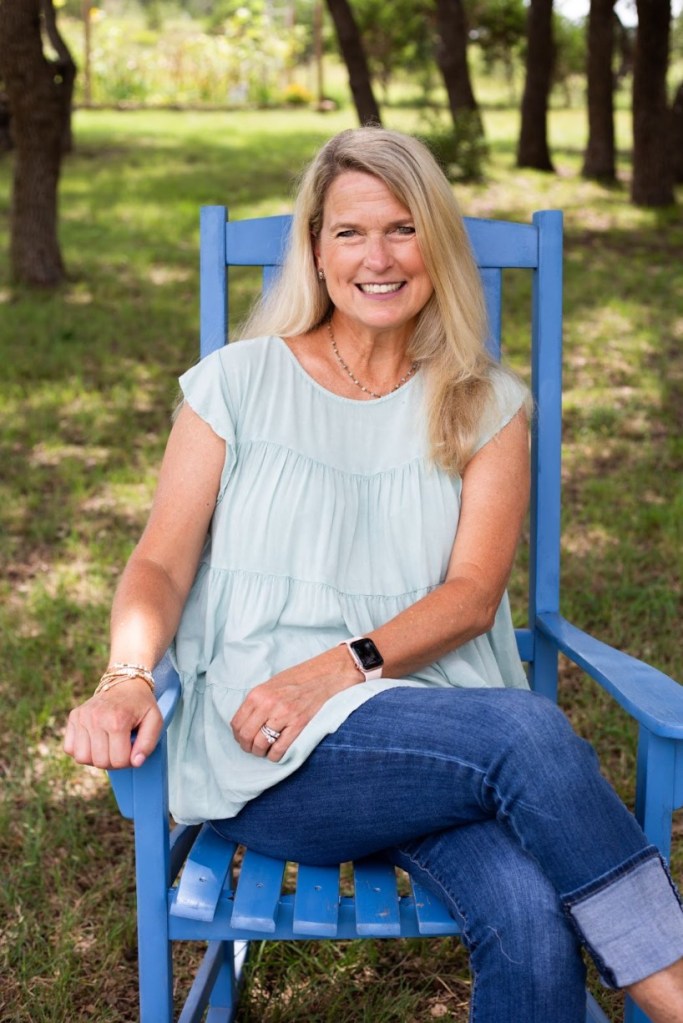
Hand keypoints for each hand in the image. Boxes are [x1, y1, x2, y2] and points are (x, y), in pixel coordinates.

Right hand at [64, 677, 162, 769]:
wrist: (125, 682)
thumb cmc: (141, 704)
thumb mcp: (155, 720)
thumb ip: (148, 744)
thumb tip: (136, 762)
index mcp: (118, 721)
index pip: (119, 761)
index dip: (129, 761)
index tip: (133, 750)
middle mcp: (96, 718)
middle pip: (100, 762)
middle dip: (113, 761)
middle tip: (121, 748)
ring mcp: (82, 717)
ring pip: (82, 758)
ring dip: (95, 757)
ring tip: (107, 746)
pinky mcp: (74, 717)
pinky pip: (69, 748)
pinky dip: (81, 750)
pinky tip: (94, 741)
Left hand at [230, 647, 360, 761]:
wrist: (322, 676)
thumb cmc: (295, 679)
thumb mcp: (269, 685)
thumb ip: (256, 703)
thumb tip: (244, 724)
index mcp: (258, 694)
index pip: (237, 723)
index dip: (237, 735)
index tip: (242, 739)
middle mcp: (268, 704)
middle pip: (246, 736)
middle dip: (246, 746)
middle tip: (251, 748)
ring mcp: (283, 715)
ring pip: (261, 744)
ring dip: (259, 752)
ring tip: (263, 751)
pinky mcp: (298, 724)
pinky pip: (279, 748)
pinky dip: (274, 756)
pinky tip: (275, 753)